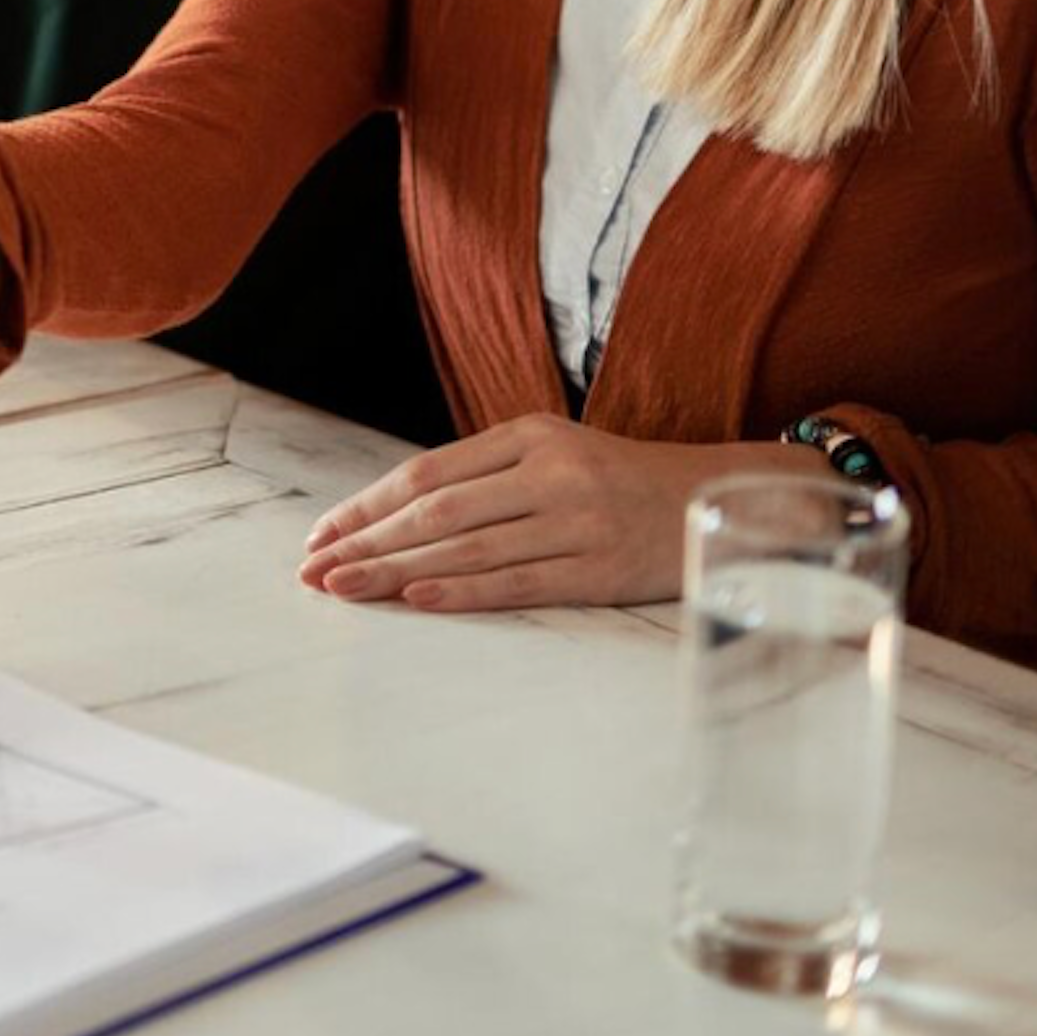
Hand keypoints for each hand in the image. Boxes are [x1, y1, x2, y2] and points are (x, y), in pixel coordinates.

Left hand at [295, 417, 827, 612]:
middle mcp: (549, 472)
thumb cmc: (622, 484)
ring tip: (344, 589)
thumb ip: (489, 477)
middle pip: (436, 509)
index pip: (426, 472)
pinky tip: (416, 598)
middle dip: (366, 541)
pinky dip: (463, 591)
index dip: (368, 505)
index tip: (320, 534)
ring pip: (467, 546)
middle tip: (313, 569)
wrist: (723, 500)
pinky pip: (519, 582)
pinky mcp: (601, 568)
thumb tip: (399, 516)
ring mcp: (577, 520)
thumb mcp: (557, 456)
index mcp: (530, 436)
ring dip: (396, 571)